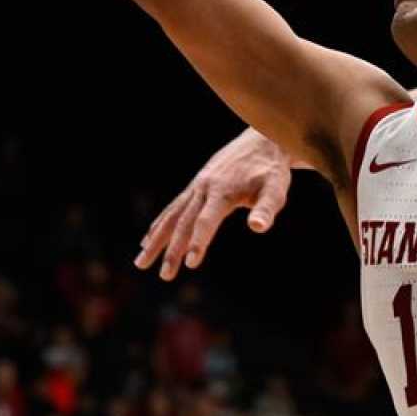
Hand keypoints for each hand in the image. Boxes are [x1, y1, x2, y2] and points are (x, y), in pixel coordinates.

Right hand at [135, 131, 292, 279]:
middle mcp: (204, 188)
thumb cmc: (271, 170)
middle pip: (184, 222)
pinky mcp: (196, 186)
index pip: (206, 221)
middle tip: (165, 276)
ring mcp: (197, 186)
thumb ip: (266, 208)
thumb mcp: (275, 188)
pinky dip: (160, 224)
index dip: (198, 242)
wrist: (262, 139)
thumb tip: (258, 227)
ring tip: (140, 262)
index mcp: (222, 191)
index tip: (190, 264)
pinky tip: (148, 240)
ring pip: (172, 216)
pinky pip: (174, 208)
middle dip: (172, 250)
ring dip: (156, 240)